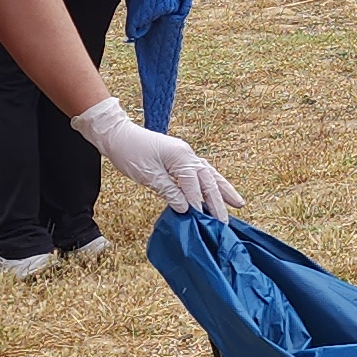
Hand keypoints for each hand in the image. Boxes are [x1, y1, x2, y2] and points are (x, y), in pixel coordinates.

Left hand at [74, 97, 244, 215]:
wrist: (118, 134)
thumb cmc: (129, 151)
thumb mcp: (147, 174)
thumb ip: (168, 191)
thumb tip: (186, 208)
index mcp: (180, 156)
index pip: (194, 183)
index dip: (198, 202)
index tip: (202, 220)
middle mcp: (187, 154)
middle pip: (208, 180)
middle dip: (218, 201)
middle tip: (225, 222)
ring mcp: (186, 155)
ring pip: (210, 174)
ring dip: (223, 191)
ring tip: (238, 204)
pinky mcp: (181, 158)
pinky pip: (202, 173)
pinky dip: (211, 184)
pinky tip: (218, 193)